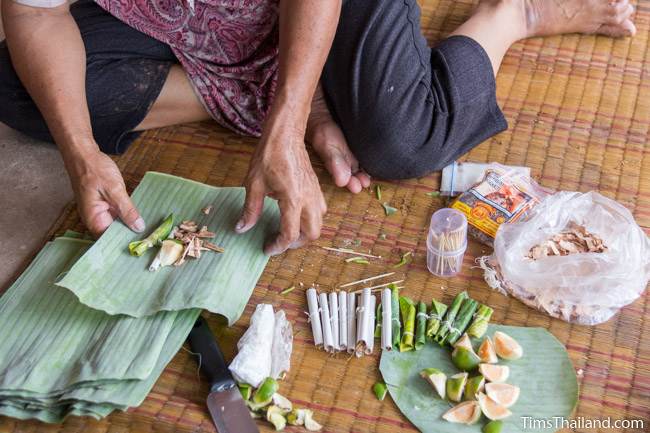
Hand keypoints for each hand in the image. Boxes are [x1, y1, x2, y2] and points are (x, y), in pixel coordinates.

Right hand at [64, 147, 144, 237]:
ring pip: (116, 225)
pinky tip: (140, 217)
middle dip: (129, 235)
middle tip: (150, 238)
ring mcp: (99, 212)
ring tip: (149, 230)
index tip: (143, 243)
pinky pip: (116, 215)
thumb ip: (127, 211)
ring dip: (129, 226)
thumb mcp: (115, 190)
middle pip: (113, 234)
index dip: (125, 242)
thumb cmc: (94, 170)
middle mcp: (94, 219)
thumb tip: (138, 227)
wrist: (83, 154)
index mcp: (93, 219)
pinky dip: (126, 216)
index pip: (109, 239)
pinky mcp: (104, 206)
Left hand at [236, 114, 326, 255]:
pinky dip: (310, 220)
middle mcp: (308, 199)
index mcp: (293, 199)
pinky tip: (294, 215)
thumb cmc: (268, 155)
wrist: (286, 134)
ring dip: (305, 232)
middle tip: (279, 242)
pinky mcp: (316, 187)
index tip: (267, 248)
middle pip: (312, 234)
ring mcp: (315, 193)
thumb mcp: (253, 184)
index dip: (278, 246)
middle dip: (296, 243)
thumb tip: (241, 229)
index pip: (290, 234)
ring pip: (319, 223)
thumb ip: (250, 210)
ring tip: (287, 231)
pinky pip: (320, 211)